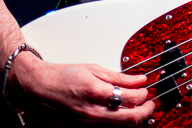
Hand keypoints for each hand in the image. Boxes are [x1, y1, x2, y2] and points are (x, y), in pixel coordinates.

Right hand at [8, 56, 154, 125]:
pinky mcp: (85, 127)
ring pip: (120, 125)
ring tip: (137, 106)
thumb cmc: (63, 75)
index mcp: (95, 91)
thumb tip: (139, 79)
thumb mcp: (93, 68)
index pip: (130, 98)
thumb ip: (118, 77)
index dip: (144, 94)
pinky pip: (108, 125)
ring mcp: (89, 122)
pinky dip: (119, 119)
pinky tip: (120, 110)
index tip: (146, 89)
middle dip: (145, 111)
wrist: (41, 87)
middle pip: (129, 119)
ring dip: (133, 117)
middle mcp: (92, 111)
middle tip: (150, 103)